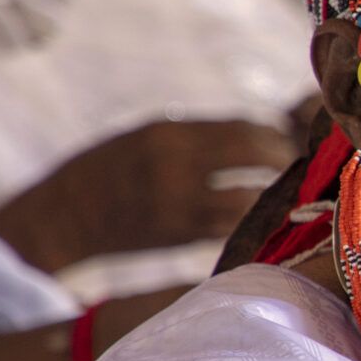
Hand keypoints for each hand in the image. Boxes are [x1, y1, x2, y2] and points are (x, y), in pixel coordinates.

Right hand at [0, 118, 298, 271]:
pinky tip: (259, 217)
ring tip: (285, 192)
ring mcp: (179, 202)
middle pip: (256, 154)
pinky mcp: (181, 236)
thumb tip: (255, 133)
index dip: (273, 133)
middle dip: (283, 158)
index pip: (242, 125)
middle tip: (294, 164)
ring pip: (251, 195)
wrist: (65, 219)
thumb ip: (194, 135)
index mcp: (167, 132)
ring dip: (274, 193)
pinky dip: (251, 220)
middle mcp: (175, 164)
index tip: (286, 139)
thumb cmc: (107, 172)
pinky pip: (233, 226)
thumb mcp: (144, 137)